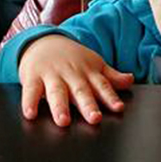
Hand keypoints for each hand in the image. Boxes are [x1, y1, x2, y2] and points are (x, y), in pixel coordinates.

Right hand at [19, 35, 134, 126]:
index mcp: (88, 73)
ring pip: (57, 92)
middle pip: (81, 91)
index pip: (102, 86)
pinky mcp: (32, 78)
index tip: (118, 107)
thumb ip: (111, 77)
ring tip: (63, 120)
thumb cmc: (72, 58)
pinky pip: (30, 91)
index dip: (111, 97)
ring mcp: (52, 76)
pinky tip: (30, 114)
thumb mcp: (93, 64)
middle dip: (88, 105)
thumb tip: (130, 81)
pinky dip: (29, 102)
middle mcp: (71, 75)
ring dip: (60, 106)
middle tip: (94, 118)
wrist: (43, 41)